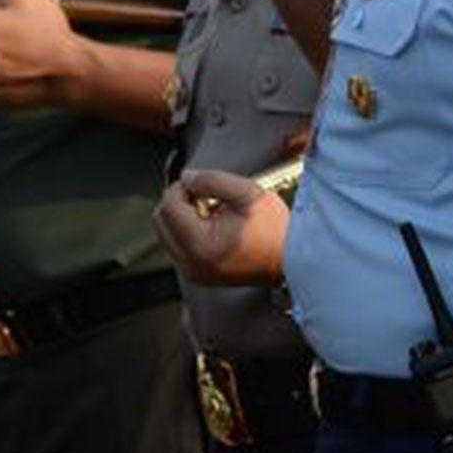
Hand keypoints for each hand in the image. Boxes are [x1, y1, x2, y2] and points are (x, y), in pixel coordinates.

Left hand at [151, 168, 290, 285]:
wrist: (292, 262)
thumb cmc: (275, 230)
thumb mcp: (247, 193)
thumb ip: (212, 180)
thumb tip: (186, 177)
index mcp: (200, 244)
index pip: (169, 206)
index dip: (182, 187)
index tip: (203, 184)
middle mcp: (191, 263)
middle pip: (160, 221)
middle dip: (178, 201)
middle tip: (206, 196)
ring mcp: (193, 272)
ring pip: (166, 233)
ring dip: (182, 216)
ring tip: (212, 212)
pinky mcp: (199, 275)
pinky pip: (178, 247)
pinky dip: (188, 231)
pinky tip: (214, 226)